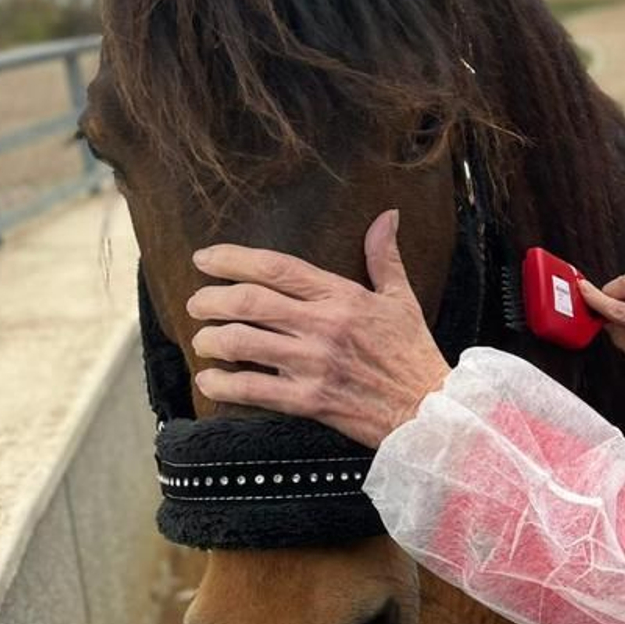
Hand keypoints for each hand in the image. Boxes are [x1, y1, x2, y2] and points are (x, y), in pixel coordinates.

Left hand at [186, 209, 449, 447]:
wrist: (427, 407)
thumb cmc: (413, 353)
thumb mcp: (402, 299)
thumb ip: (384, 257)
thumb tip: (386, 216)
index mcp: (342, 296)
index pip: (276, 268)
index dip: (232, 259)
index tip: (205, 258)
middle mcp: (323, 326)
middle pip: (248, 303)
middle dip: (210, 300)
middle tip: (197, 303)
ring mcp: (313, 364)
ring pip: (242, 343)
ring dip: (211, 339)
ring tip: (203, 340)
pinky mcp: (309, 400)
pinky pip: (252, 390)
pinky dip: (222, 384)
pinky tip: (211, 379)